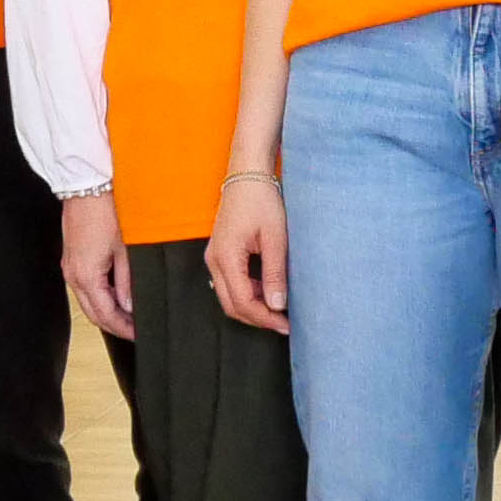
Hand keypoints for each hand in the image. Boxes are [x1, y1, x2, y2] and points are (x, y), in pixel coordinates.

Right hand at [57, 193, 133, 339]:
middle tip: (136, 329)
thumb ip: (128, 281)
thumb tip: (130, 305)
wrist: (86, 185)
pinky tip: (116, 292)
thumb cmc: (105, 209)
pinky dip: (100, 295)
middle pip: (93, 313)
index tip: (139, 333)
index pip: (105, 315)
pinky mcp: (71, 258)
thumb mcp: (126, 249)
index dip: (124, 328)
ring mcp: (69, 267)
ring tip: (130, 313)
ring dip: (107, 310)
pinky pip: (84, 286)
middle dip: (115, 325)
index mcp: (86, 276)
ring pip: (88, 301)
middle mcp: (73, 275)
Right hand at [206, 176, 289, 333]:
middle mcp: (214, 261)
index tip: (286, 324)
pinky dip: (249, 293)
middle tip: (284, 324)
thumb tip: (277, 306)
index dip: (265, 318)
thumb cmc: (262, 201)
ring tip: (280, 308)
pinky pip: (231, 284)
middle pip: (232, 305)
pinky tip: (269, 290)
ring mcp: (215, 258)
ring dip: (253, 306)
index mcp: (226, 257)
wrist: (247, 176)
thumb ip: (275, 273)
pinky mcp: (220, 255)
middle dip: (258, 318)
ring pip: (230, 297)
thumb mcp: (275, 238)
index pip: (242, 301)